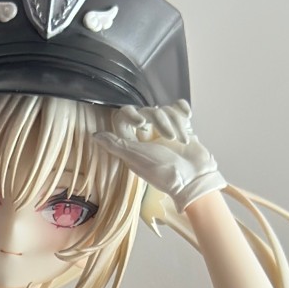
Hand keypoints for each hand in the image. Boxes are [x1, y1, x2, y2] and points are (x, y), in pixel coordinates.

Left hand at [90, 101, 225, 211]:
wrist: (194, 179)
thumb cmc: (164, 172)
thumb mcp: (135, 158)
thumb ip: (115, 145)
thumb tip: (94, 135)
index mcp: (133, 143)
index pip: (124, 117)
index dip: (131, 114)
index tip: (141, 122)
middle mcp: (148, 136)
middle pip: (149, 111)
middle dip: (161, 121)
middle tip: (169, 137)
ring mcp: (165, 131)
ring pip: (166, 110)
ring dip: (176, 123)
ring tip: (182, 140)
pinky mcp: (182, 128)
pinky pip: (179, 108)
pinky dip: (183, 110)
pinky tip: (188, 117)